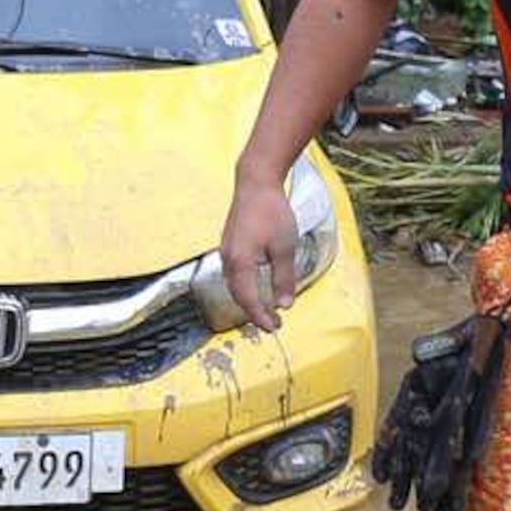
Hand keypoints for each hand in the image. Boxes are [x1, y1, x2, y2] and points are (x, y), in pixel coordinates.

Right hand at [217, 173, 302, 332]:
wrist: (256, 183)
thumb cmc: (271, 212)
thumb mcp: (285, 248)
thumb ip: (284, 279)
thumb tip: (285, 305)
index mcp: (240, 263)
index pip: (249, 300)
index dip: (261, 317)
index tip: (274, 328)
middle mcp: (228, 259)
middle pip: (238, 295)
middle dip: (254, 312)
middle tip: (271, 323)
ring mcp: (226, 251)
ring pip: (234, 285)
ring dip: (248, 300)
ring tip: (264, 310)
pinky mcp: (229, 244)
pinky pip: (234, 273)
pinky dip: (244, 286)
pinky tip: (255, 286)